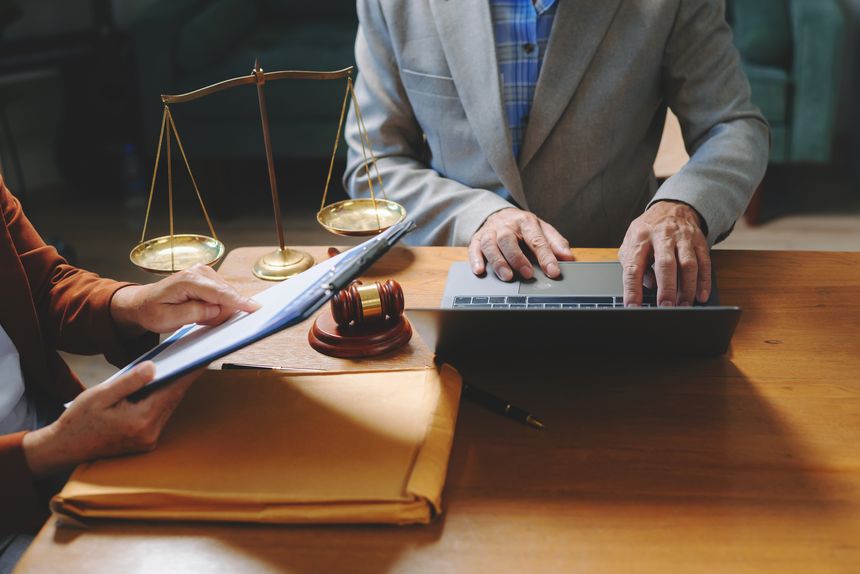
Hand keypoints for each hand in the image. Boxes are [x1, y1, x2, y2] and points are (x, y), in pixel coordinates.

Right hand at [22, 362, 196, 477]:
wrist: (64, 448)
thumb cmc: (79, 420)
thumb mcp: (100, 395)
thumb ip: (129, 381)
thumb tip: (154, 367)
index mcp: (140, 421)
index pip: (173, 391)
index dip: (189, 373)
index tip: (203, 359)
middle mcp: (149, 433)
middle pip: (174, 399)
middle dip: (184, 378)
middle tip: (197, 357)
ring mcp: (149, 440)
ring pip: (168, 407)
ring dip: (174, 388)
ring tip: (184, 366)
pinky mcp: (145, 441)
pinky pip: (160, 415)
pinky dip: (163, 399)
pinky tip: (165, 384)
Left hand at [111, 264, 259, 335]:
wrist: (143, 302)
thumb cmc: (152, 311)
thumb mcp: (167, 319)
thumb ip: (193, 313)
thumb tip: (216, 309)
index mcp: (188, 280)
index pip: (219, 293)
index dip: (238, 301)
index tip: (254, 308)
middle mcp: (199, 272)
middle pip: (226, 294)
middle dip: (222, 312)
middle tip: (201, 322)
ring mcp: (205, 272)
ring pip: (226, 295)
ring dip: (218, 309)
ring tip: (197, 316)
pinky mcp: (209, 278)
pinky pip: (223, 294)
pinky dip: (217, 306)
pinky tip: (202, 310)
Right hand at [469, 208, 573, 280]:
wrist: (500, 214)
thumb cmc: (523, 226)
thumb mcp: (542, 229)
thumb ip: (556, 243)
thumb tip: (569, 258)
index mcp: (526, 222)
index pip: (536, 239)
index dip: (545, 256)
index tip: (553, 271)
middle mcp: (506, 225)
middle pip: (509, 240)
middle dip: (518, 258)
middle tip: (527, 274)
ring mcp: (490, 232)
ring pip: (490, 244)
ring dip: (498, 261)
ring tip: (507, 276)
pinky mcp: (477, 239)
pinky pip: (473, 248)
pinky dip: (475, 260)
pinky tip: (480, 271)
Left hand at [618, 201, 710, 306]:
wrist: (672, 207)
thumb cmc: (648, 230)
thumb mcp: (631, 241)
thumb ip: (632, 263)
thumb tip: (644, 287)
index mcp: (640, 237)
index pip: (633, 267)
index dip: (632, 289)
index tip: (633, 307)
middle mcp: (662, 236)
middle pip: (665, 264)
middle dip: (666, 289)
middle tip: (666, 308)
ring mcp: (683, 237)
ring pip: (688, 264)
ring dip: (687, 288)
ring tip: (684, 305)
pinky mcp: (699, 240)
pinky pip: (704, 262)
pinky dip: (704, 281)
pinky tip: (701, 294)